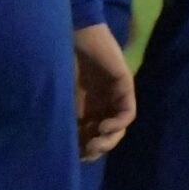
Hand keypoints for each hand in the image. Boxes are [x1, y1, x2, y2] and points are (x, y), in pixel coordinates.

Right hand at [73, 22, 135, 161]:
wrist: (75, 32)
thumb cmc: (61, 59)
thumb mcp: (60, 96)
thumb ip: (64, 117)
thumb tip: (62, 147)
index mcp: (85, 106)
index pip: (91, 136)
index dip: (85, 150)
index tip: (75, 158)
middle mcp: (102, 103)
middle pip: (107, 136)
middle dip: (98, 148)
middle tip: (88, 153)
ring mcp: (115, 96)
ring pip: (120, 128)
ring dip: (110, 140)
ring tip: (97, 142)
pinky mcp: (125, 87)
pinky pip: (128, 113)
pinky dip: (118, 124)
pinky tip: (103, 126)